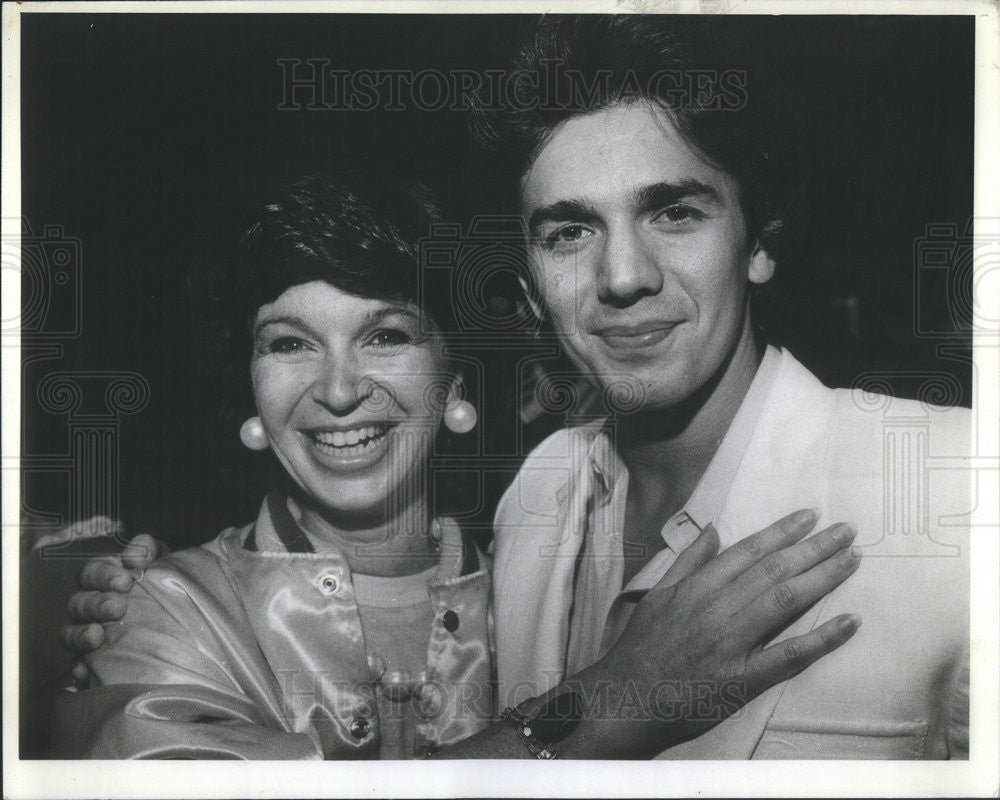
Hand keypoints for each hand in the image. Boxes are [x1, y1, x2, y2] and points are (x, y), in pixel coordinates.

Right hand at [59, 534, 166, 660]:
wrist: (180, 623)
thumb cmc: (164, 587)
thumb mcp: (162, 566)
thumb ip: (149, 553)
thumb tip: (140, 546)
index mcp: (104, 580)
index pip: (92, 572)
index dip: (104, 575)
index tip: (126, 582)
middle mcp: (90, 605)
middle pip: (79, 602)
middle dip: (96, 604)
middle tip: (118, 608)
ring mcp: (86, 632)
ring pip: (70, 633)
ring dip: (80, 634)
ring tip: (97, 636)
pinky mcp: (89, 661)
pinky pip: (76, 665)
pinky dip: (78, 667)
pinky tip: (84, 671)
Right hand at [557, 509, 861, 757]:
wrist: (626, 698)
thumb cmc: (641, 647)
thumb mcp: (657, 594)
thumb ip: (688, 561)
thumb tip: (713, 529)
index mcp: (697, 586)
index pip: (749, 551)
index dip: (783, 531)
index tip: (810, 516)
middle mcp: (717, 608)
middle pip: (774, 570)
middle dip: (814, 548)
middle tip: (846, 531)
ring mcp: (732, 643)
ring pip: (785, 602)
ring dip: (823, 578)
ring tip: (851, 560)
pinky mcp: (744, 678)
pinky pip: (789, 655)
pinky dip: (821, 638)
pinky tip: (848, 621)